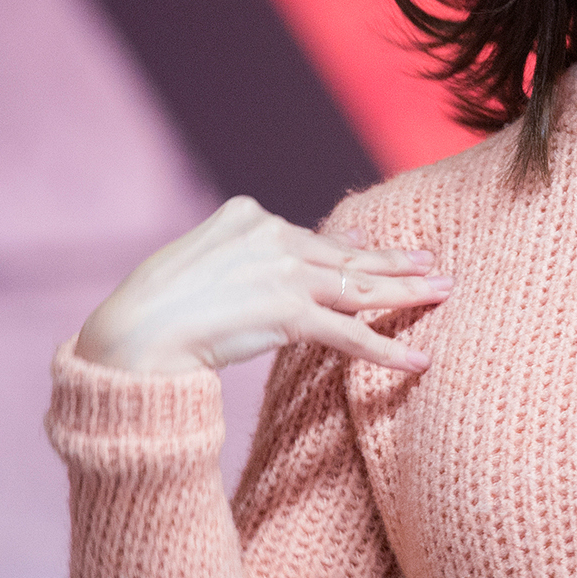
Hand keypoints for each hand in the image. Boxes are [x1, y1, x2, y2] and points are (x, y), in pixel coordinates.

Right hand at [74, 196, 449, 376]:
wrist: (133, 334)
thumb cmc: (152, 306)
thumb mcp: (197, 261)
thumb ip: (242, 254)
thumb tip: (266, 260)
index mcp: (245, 216)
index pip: (309, 238)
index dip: (348, 248)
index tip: (375, 246)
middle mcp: (271, 236)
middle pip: (345, 255)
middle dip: (393, 261)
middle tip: (432, 262)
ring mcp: (283, 273)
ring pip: (359, 286)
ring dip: (406, 293)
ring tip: (443, 293)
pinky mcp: (289, 313)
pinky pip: (351, 335)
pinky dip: (387, 350)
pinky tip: (418, 361)